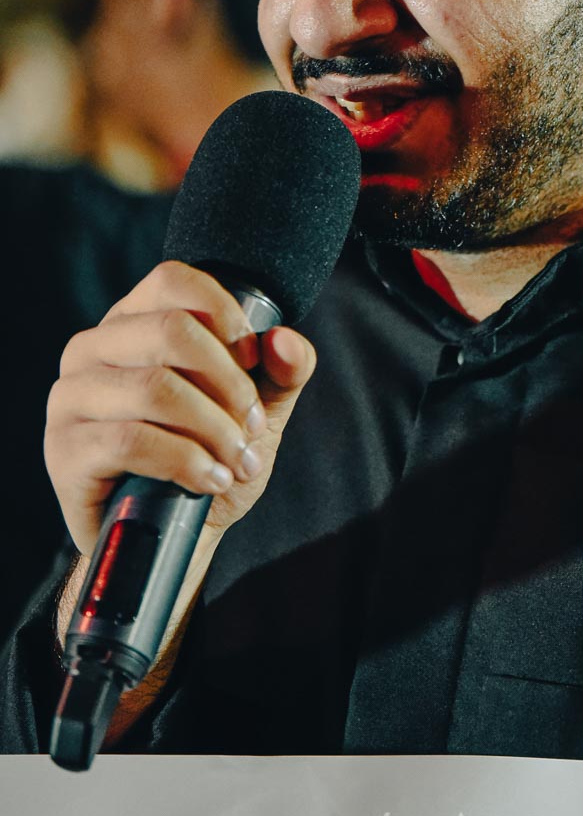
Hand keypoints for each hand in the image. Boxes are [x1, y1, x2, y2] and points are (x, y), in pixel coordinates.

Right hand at [45, 260, 315, 559]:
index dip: (225, 315)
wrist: (169, 534)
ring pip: (155, 387)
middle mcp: (92, 349)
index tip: (253, 360)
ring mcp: (70, 397)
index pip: (174, 280)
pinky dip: (185, 461)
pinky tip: (209, 479)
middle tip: (253, 426)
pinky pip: (131, 440)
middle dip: (230, 384)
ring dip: (214, 429)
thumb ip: (281, 372)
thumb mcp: (255, 412)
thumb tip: (285, 341)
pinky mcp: (64, 449)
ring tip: (238, 461)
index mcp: (133, 323)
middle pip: (172, 332)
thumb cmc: (206, 457)